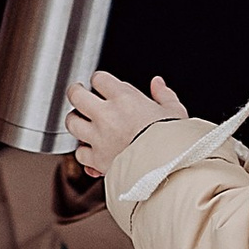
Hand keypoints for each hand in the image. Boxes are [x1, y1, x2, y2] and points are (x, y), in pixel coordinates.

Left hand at [65, 68, 188, 179]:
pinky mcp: (97, 159)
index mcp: (124, 99)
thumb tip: (157, 83)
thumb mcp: (175, 111)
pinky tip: (92, 151)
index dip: (99, 80)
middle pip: (76, 95)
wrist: (169, 169)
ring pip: (72, 123)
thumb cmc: (174, 140)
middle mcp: (107, 115)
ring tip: (80, 121)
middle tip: (78, 93)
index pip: (99, 79)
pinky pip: (80, 153)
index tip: (102, 84)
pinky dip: (84, 153)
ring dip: (75, 121)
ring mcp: (99, 138)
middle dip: (76, 93)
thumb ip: (164, 95)